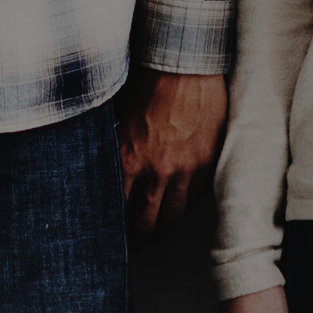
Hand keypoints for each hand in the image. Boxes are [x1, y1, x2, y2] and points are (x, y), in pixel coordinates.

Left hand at [120, 70, 227, 239]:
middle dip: (139, 239)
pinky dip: (185, 209)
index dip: (114, 226)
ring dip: (163, 230)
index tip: (113, 235)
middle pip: (144, 222)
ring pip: (172, 216)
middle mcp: (155, 171)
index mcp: (128, 160)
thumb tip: (106, 168)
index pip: (117, 208)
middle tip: (136, 247)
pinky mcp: (206, 164)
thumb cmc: (150, 83)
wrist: (185, 65)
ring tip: (157, 236)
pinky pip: (195, 198)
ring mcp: (184, 170)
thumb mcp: (119, 120)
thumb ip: (116, 149)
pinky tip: (178, 213)